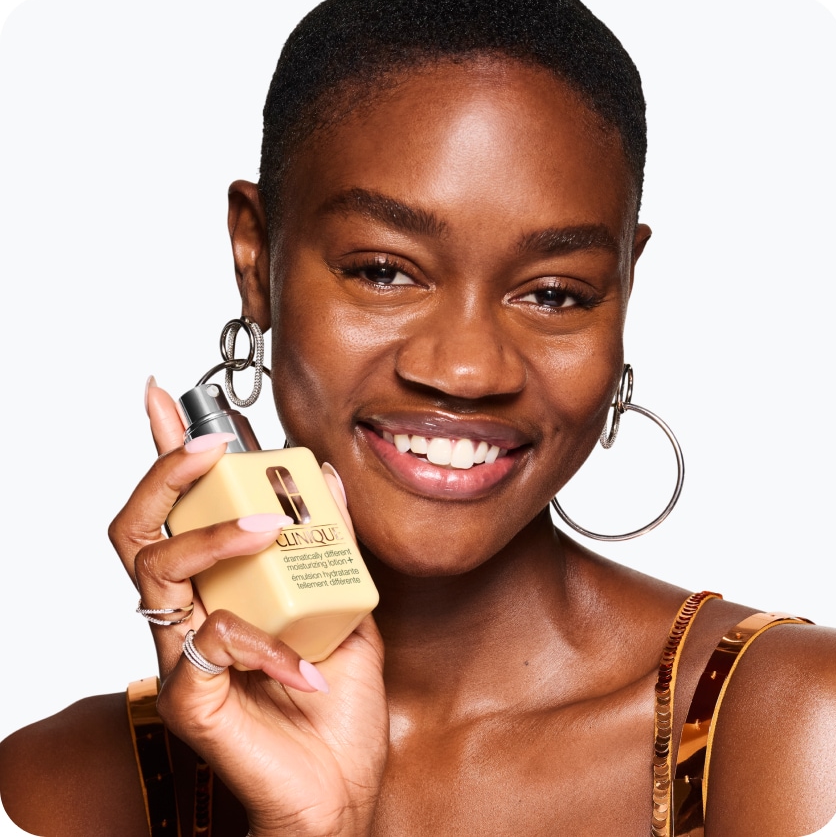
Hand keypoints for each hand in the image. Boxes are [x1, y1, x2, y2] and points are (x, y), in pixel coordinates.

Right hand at [108, 380, 387, 836]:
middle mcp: (189, 612)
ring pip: (159, 569)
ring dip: (217, 537)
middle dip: (167, 473)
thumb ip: (331, 545)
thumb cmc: (333, 704)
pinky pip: (212, 642)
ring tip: (276, 529)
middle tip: (209, 443)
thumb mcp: (344, 606)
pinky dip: (270, 644)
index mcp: (221, 586)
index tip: (165, 395)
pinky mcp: (189, 697)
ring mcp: (181, 654)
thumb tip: (328, 475)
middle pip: (140, 527)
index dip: (167, 452)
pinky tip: (310, 669)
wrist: (336, 790)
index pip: (180, 509)